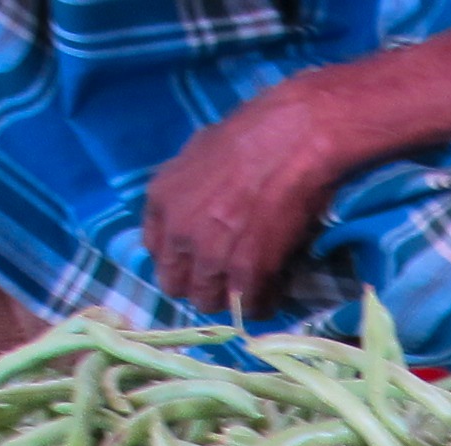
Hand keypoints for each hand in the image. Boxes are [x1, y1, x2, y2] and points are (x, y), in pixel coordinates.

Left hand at [140, 74, 356, 317]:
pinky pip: (247, 307)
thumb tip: (194, 210)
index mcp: (161, 200)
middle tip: (224, 277)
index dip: (179, 259)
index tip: (197, 259)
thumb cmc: (252, 134)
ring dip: (229, 297)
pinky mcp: (248, 272)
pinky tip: (272, 289)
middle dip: (199, 283)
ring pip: (209, 302)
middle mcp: (179, 233)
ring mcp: (211, 256)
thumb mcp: (197, 153)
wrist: (294, 138)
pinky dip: (261, 303)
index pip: (156, 253)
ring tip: (249, 286)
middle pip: (177, 286)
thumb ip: (185, 190)